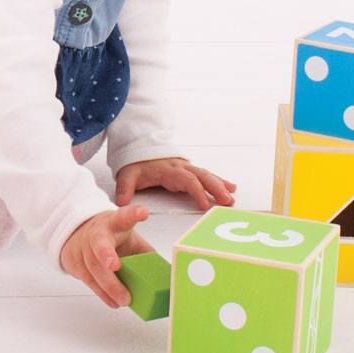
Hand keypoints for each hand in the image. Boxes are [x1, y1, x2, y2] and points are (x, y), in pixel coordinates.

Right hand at [59, 204, 153, 307]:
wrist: (77, 233)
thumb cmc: (109, 236)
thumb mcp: (127, 237)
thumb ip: (143, 251)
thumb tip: (167, 275)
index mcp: (114, 223)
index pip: (123, 216)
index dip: (133, 214)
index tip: (143, 212)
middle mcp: (97, 233)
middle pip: (100, 244)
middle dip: (106, 254)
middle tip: (114, 265)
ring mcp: (83, 248)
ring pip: (93, 267)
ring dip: (109, 285)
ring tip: (124, 299)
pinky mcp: (75, 263)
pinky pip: (89, 280)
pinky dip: (103, 294)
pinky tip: (114, 302)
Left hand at [115, 157, 236, 211]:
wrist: (138, 148)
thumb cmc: (136, 163)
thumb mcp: (127, 175)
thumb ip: (125, 188)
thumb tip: (122, 202)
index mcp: (168, 169)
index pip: (186, 180)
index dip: (196, 191)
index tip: (204, 204)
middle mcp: (180, 167)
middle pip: (201, 176)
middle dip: (215, 188)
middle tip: (226, 201)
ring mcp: (186, 168)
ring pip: (206, 175)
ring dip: (220, 185)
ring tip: (231, 198)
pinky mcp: (189, 170)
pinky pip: (206, 174)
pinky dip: (219, 180)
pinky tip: (230, 187)